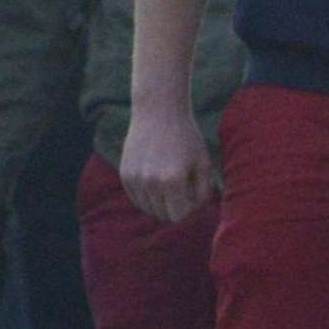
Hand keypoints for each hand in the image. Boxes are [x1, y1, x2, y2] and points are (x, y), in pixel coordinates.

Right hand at [118, 98, 214, 225]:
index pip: (179, 217)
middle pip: (162, 215)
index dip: (189, 209)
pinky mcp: (125, 174)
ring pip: (148, 209)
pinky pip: (137, 199)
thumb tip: (193, 214)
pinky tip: (156, 177)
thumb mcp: (204, 164)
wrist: (159, 111)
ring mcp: (135, 179)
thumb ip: (203, 194)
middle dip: (175, 207)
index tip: (193, 192)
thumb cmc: (187, 137)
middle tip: (182, 186)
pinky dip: (147, 195)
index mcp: (172, 181)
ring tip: (170, 181)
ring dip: (161, 202)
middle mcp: (150, 183)